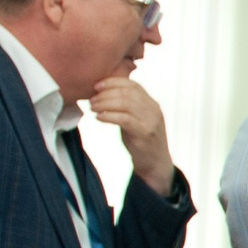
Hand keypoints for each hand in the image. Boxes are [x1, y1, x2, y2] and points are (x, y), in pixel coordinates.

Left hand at [89, 75, 174, 191]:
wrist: (156, 165)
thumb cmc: (142, 141)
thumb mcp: (137, 119)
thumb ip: (128, 106)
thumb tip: (104, 93)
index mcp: (152, 103)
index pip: (132, 84)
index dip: (113, 82)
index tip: (97, 86)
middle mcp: (154, 109)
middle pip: (127, 92)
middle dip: (105, 94)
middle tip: (91, 100)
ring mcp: (151, 121)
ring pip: (125, 103)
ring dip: (105, 104)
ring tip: (93, 108)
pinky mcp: (145, 133)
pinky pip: (124, 119)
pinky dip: (109, 116)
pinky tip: (99, 118)